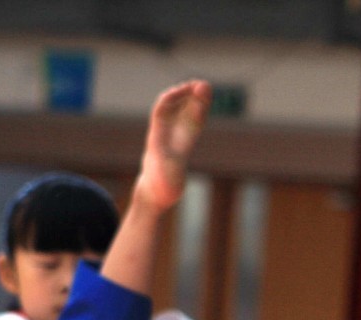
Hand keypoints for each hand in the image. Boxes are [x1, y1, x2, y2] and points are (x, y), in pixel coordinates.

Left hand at [134, 80, 211, 211]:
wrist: (155, 193)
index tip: (190, 89)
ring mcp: (174, 136)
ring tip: (205, 89)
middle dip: (187, 94)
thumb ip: (169, 171)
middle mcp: (165, 133)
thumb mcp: (165, 179)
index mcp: (159, 137)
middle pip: (175, 107)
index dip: (174, 97)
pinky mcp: (182, 142)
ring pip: (183, 112)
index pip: (163, 110)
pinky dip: (197, 112)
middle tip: (203, 84)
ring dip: (193, 100)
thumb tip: (171, 170)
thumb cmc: (161, 186)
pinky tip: (204, 105)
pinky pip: (189, 123)